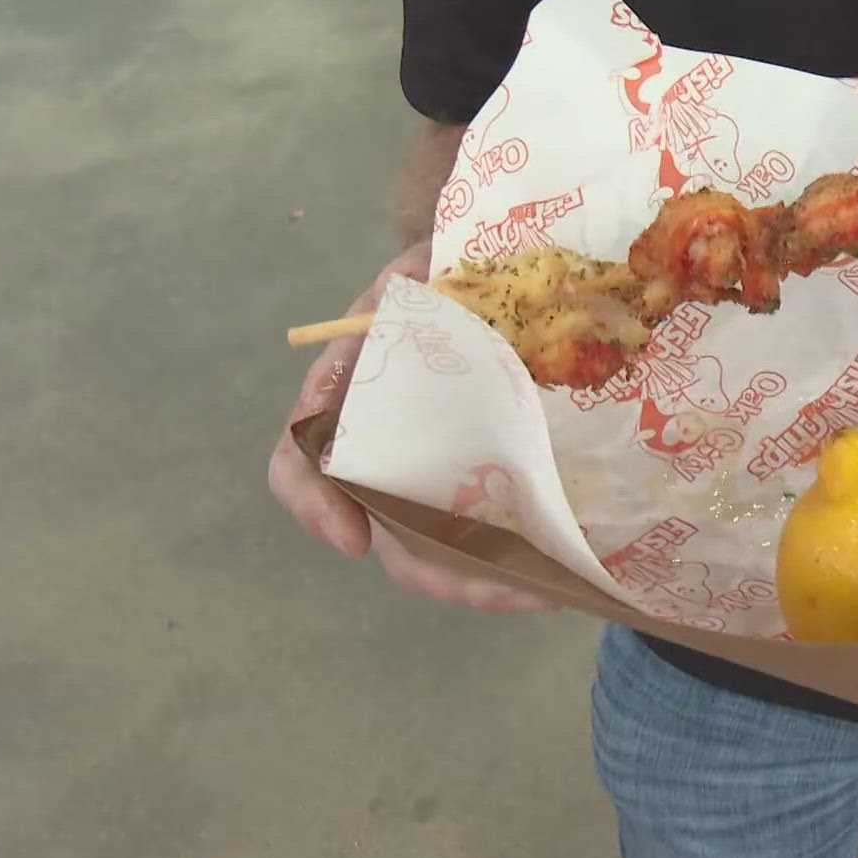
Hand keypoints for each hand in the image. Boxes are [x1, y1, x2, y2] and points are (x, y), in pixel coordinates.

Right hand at [267, 241, 558, 613]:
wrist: (489, 277)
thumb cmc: (443, 271)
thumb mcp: (423, 265)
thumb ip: (407, 283)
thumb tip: (397, 296)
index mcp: (346, 396)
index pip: (300, 459)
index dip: (315, 504)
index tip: (353, 540)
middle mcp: (378, 448)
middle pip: (383, 531)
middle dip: (437, 571)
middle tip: (498, 588)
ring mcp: (427, 473)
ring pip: (436, 551)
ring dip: (482, 581)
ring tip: (541, 591)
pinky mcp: (477, 485)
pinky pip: (484, 538)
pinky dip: (512, 562)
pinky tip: (557, 575)